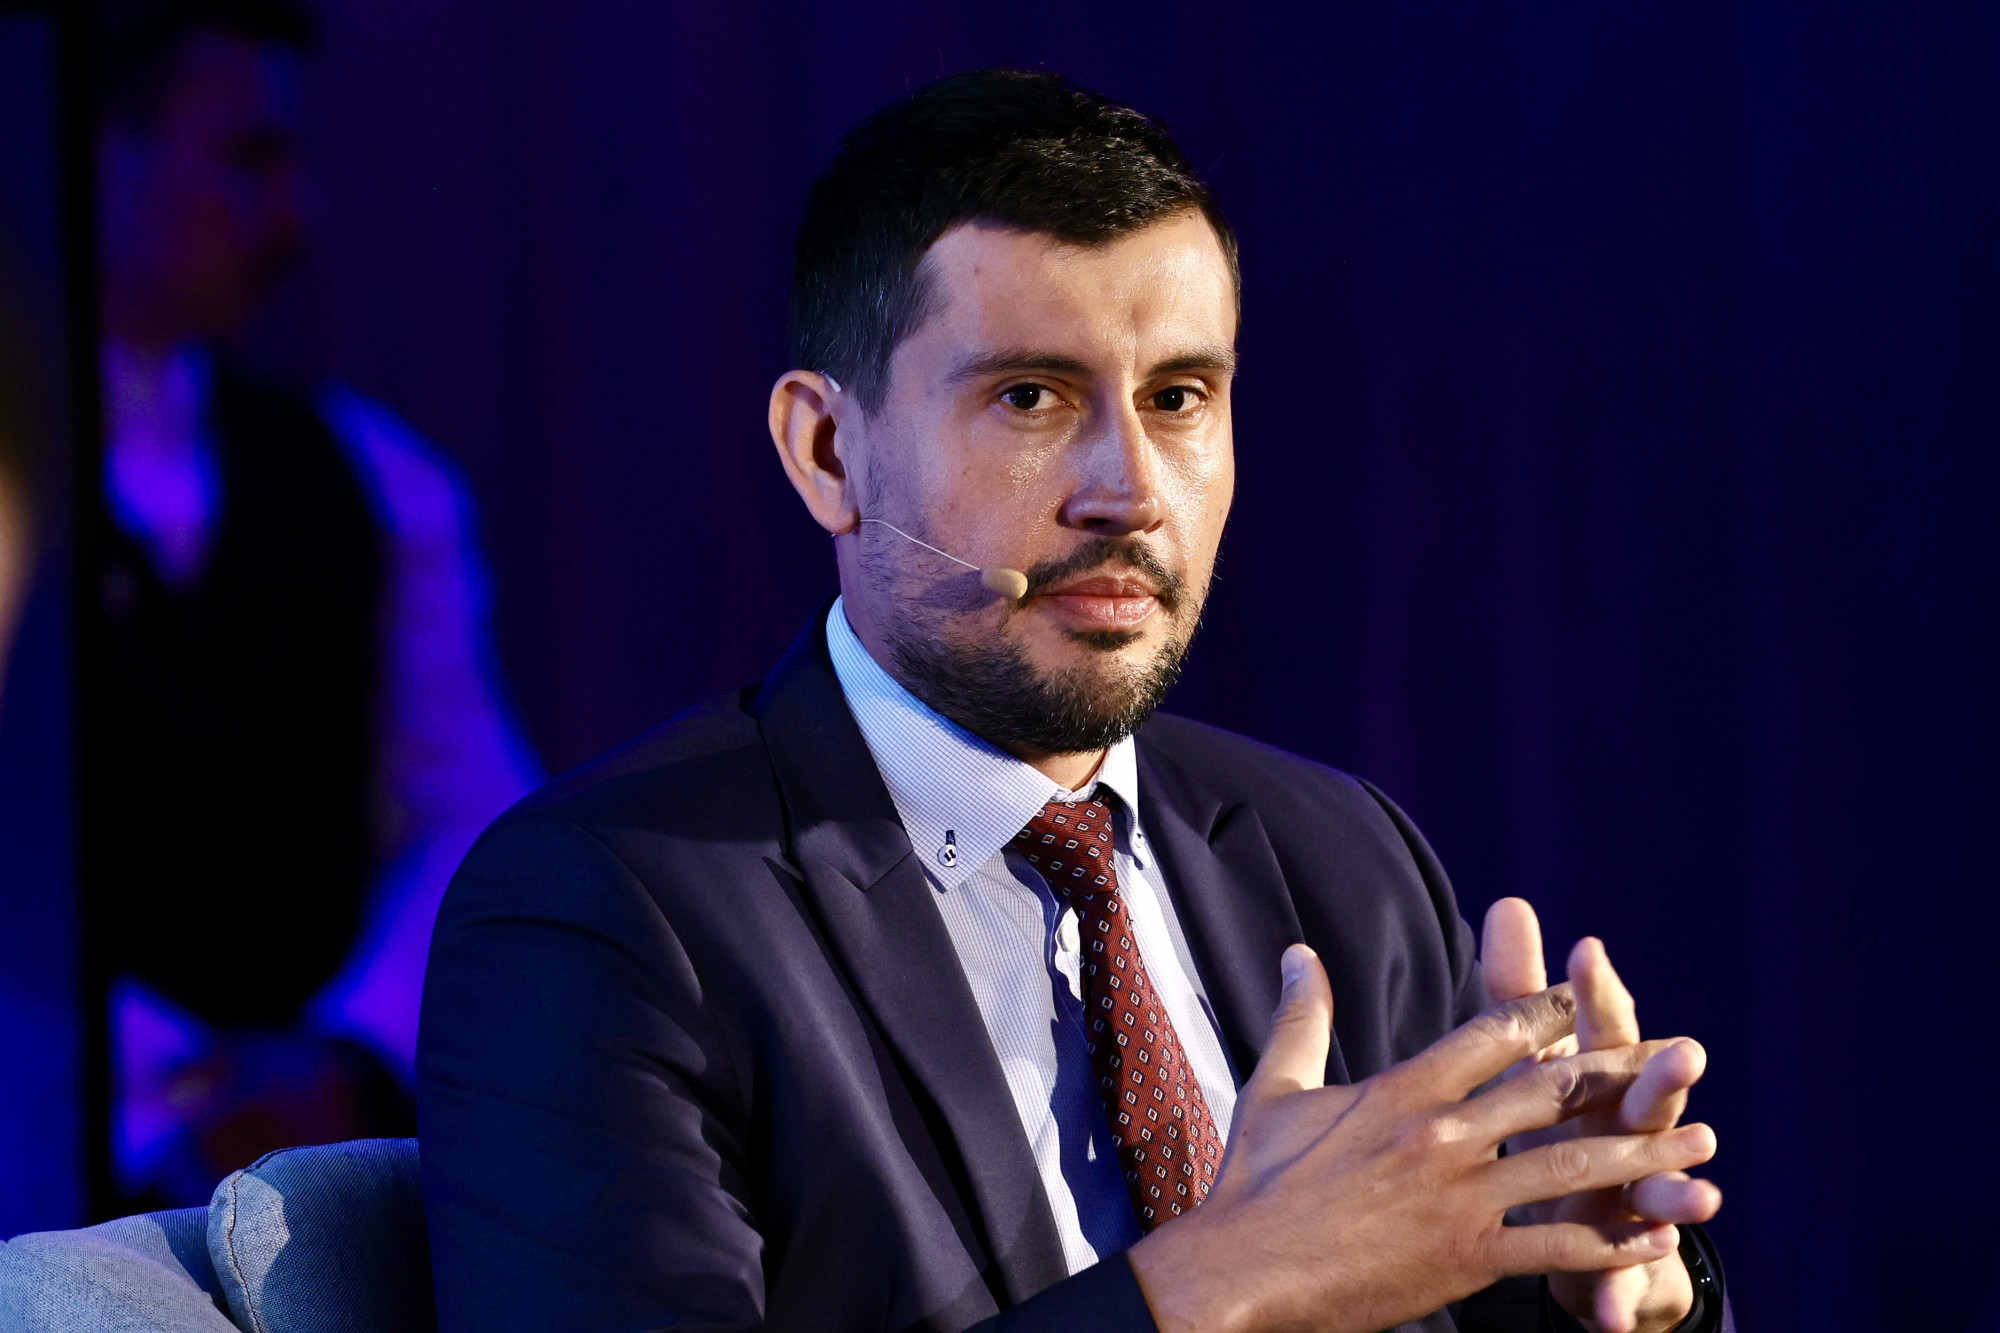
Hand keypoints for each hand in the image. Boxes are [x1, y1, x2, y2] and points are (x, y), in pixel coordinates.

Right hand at [1128, 945, 1715, 1332]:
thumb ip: (1301, 1016)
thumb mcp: (1275, 1087)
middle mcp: (1440, 1132)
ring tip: (1700, 1146)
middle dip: (1623, 1075)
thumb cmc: (1253, 1183)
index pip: (1492, 1034)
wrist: (1241, 1271)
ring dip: (1643, 1154)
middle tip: (1679, 1062)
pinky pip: (1556, 1245)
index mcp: (1402, 1088)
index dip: (1546, 1014)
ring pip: (1571, 1165)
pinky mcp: (1465, 1255)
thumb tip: (1298, 952)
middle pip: (1552, 1091)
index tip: (1584, 1002)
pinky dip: (1613, 1240)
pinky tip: (1655, 1235)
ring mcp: (1458, 1195)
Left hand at [1482, 899, 1722, 1332]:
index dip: (1590, 991)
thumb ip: (1518, 992)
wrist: (1580, 1233)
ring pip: (1653, 1192)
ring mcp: (1626, 1198)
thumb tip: (1510, 900)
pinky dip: (1618, 1291)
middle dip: (1660, 1078)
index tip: (1584, 948)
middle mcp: (1620, 1135)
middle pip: (1641, 1102)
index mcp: (1593, 1084)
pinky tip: (1611, 1314)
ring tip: (1702, 1195)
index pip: (1593, 1030)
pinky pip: (1618, 1277)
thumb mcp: (1531, 1064)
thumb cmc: (1559, 1128)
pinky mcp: (1619, 1260)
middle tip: (1683, 1049)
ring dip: (1676, 1192)